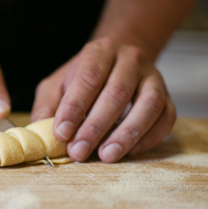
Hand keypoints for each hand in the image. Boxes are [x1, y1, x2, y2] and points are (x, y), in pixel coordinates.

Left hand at [31, 38, 175, 162]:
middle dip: (95, 127)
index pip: (88, 78)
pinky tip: (130, 151)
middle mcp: (130, 60)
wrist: (118, 63)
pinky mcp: (168, 97)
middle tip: (79, 151)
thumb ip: (47, 106)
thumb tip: (39, 133)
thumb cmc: (83, 78)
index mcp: (99, 52)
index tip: (62, 133)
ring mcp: (153, 77)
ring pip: (147, 105)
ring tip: (106, 156)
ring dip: (126, 134)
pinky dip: (149, 137)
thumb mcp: (57, 85)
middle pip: (116, 93)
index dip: (74, 108)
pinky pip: (166, 117)